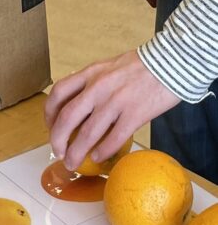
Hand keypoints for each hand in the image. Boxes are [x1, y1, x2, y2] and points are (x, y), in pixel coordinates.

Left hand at [45, 50, 180, 170]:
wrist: (174, 61)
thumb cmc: (142, 66)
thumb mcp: (110, 67)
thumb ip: (93, 82)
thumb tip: (80, 105)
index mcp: (91, 73)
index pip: (58, 93)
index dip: (49, 114)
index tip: (50, 127)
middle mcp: (99, 87)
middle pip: (67, 118)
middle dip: (57, 140)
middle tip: (58, 153)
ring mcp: (116, 101)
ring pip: (87, 133)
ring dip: (77, 152)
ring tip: (73, 164)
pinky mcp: (135, 114)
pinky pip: (114, 138)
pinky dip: (103, 151)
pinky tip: (98, 158)